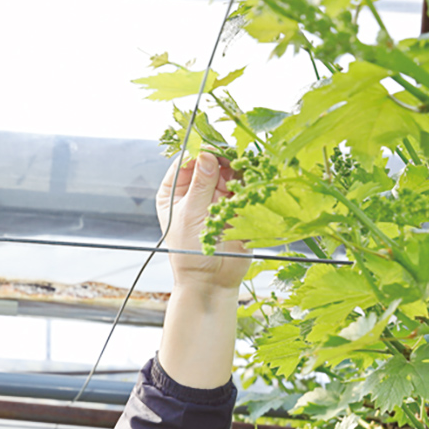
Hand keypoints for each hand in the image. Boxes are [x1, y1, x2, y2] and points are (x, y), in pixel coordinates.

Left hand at [156, 151, 250, 294]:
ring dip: (238, 169)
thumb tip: (206, 154)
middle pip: (211, 161)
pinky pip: (243, 186)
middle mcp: (194, 190)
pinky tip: (254, 178)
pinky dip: (249, 180)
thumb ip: (201, 184)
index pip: (187, 160)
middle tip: (236, 157)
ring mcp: (215, 196)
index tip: (214, 147)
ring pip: (229, 171)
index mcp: (173, 191)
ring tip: (246, 169)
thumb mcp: (191, 214)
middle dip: (224, 158)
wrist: (211, 281)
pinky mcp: (235, 205)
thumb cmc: (190, 253)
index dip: (201, 151)